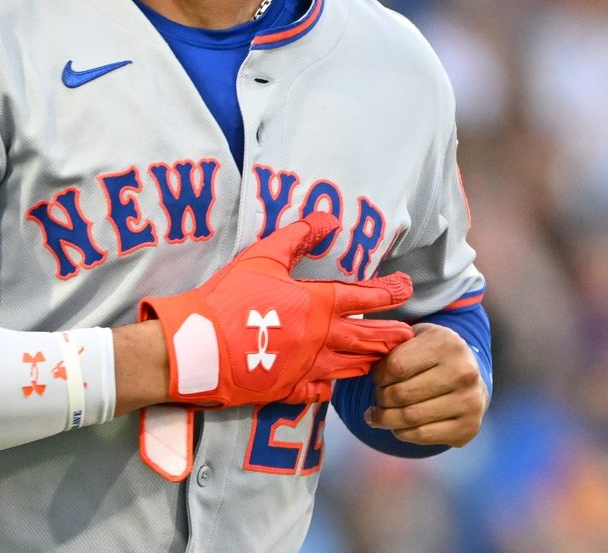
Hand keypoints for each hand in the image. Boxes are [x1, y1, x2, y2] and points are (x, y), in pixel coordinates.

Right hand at [139, 213, 414, 407]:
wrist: (199, 345)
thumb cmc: (229, 298)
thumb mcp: (262, 257)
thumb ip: (297, 236)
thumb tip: (327, 217)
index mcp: (317, 305)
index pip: (363, 297)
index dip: (388, 291)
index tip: (405, 288)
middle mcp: (320, 339)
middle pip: (365, 337)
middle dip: (389, 334)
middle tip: (408, 334)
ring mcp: (306, 368)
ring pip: (348, 366)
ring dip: (368, 360)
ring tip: (381, 358)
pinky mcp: (287, 388)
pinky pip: (318, 391)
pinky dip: (328, 386)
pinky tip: (332, 384)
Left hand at [364, 322, 488, 446]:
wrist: (472, 378)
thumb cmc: (434, 355)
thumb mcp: (417, 337)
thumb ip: (392, 344)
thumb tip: (362, 359)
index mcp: (446, 344)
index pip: (395, 366)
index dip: (378, 376)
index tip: (376, 378)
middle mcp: (463, 373)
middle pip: (401, 395)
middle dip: (380, 398)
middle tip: (377, 397)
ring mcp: (469, 402)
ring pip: (409, 418)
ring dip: (385, 419)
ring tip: (376, 415)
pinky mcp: (468, 427)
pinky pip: (422, 435)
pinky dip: (402, 432)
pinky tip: (396, 426)